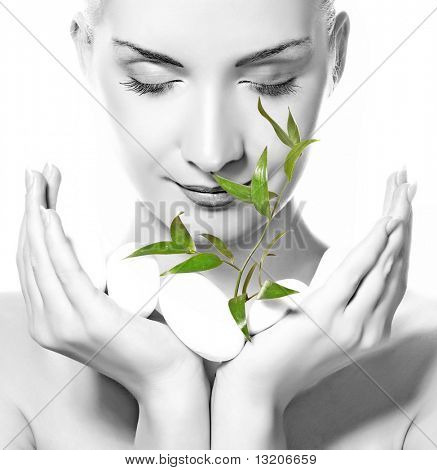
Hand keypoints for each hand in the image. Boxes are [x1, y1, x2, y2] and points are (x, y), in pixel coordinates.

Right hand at [16, 164, 204, 400]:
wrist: (167, 376)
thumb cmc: (144, 341)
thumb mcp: (108, 309)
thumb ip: (90, 288)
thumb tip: (89, 252)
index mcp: (50, 320)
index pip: (32, 263)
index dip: (32, 224)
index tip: (40, 191)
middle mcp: (48, 324)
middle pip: (31, 254)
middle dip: (32, 208)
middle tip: (38, 174)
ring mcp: (65, 325)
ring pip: (42, 257)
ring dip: (39, 213)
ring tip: (40, 181)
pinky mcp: (90, 319)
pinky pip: (64, 270)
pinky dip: (53, 240)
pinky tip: (47, 215)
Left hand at [211, 170, 413, 447]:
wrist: (260, 385)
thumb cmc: (285, 353)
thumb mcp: (320, 325)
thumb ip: (338, 300)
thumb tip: (342, 270)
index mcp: (370, 329)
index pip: (395, 276)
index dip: (403, 240)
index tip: (403, 206)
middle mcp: (370, 328)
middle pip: (395, 264)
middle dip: (402, 220)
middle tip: (404, 184)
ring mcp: (352, 324)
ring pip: (383, 264)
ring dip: (393, 222)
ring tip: (398, 189)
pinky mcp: (328, 315)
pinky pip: (357, 272)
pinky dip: (373, 245)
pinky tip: (385, 223)